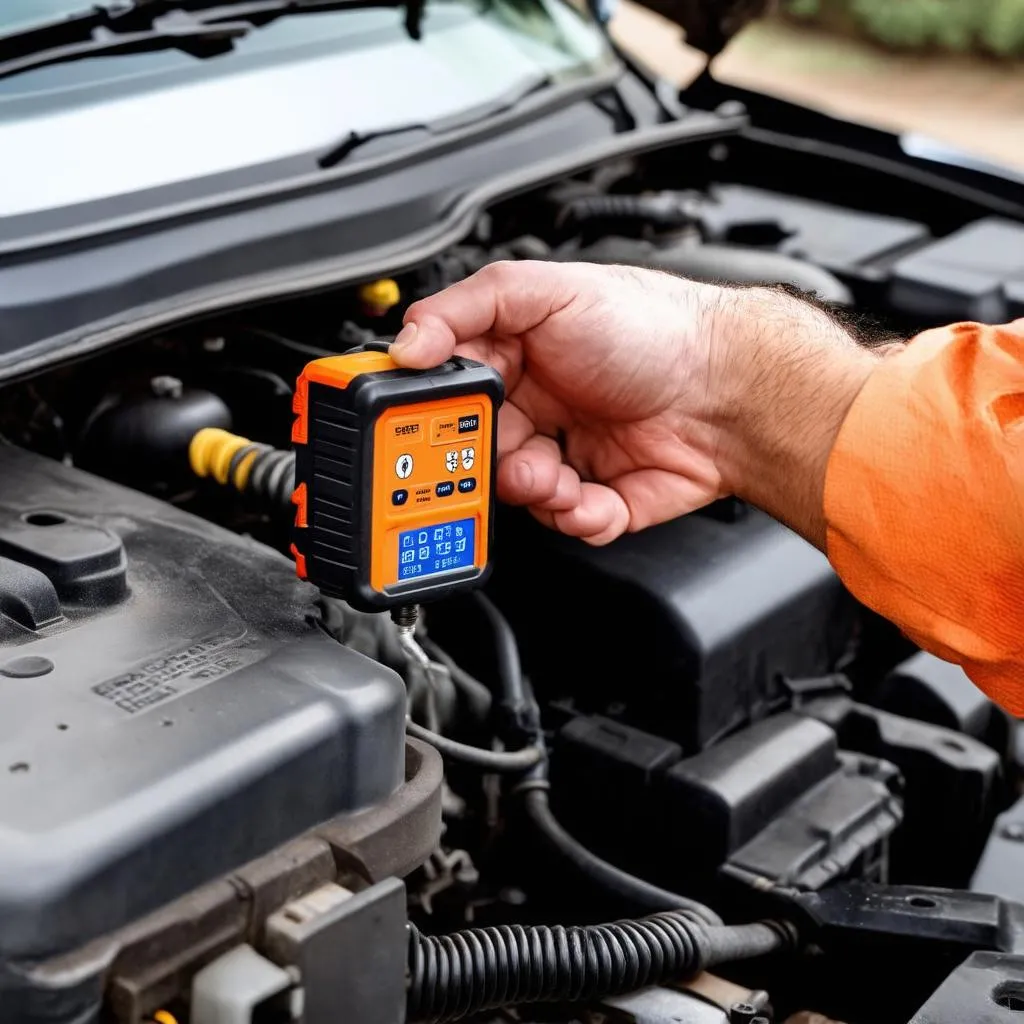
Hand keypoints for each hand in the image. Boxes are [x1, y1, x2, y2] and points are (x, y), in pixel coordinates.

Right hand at [392, 261, 726, 543]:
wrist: (730, 385)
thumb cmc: (653, 327)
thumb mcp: (549, 290)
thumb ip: (467, 308)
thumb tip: (407, 342)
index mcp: (513, 358)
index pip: (447, 393)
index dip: (431, 416)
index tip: (431, 428)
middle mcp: (535, 406)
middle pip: (474, 452)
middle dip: (482, 464)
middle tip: (503, 456)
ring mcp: (566, 452)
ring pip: (516, 496)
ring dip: (532, 492)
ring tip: (555, 477)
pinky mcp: (599, 496)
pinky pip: (566, 524)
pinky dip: (574, 518)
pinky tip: (589, 495)